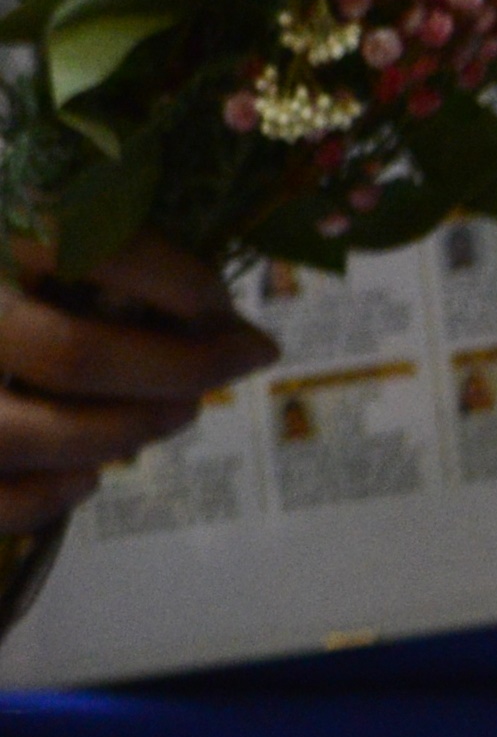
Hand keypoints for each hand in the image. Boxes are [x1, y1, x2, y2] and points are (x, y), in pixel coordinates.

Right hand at [0, 233, 275, 536]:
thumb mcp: (7, 237)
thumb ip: (69, 244)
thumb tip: (199, 303)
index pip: (83, 244)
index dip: (174, 280)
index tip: (224, 303)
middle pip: (77, 355)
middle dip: (178, 368)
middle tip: (233, 362)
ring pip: (47, 435)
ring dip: (131, 430)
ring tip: (174, 413)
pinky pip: (4, 499)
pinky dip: (60, 491)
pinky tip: (87, 473)